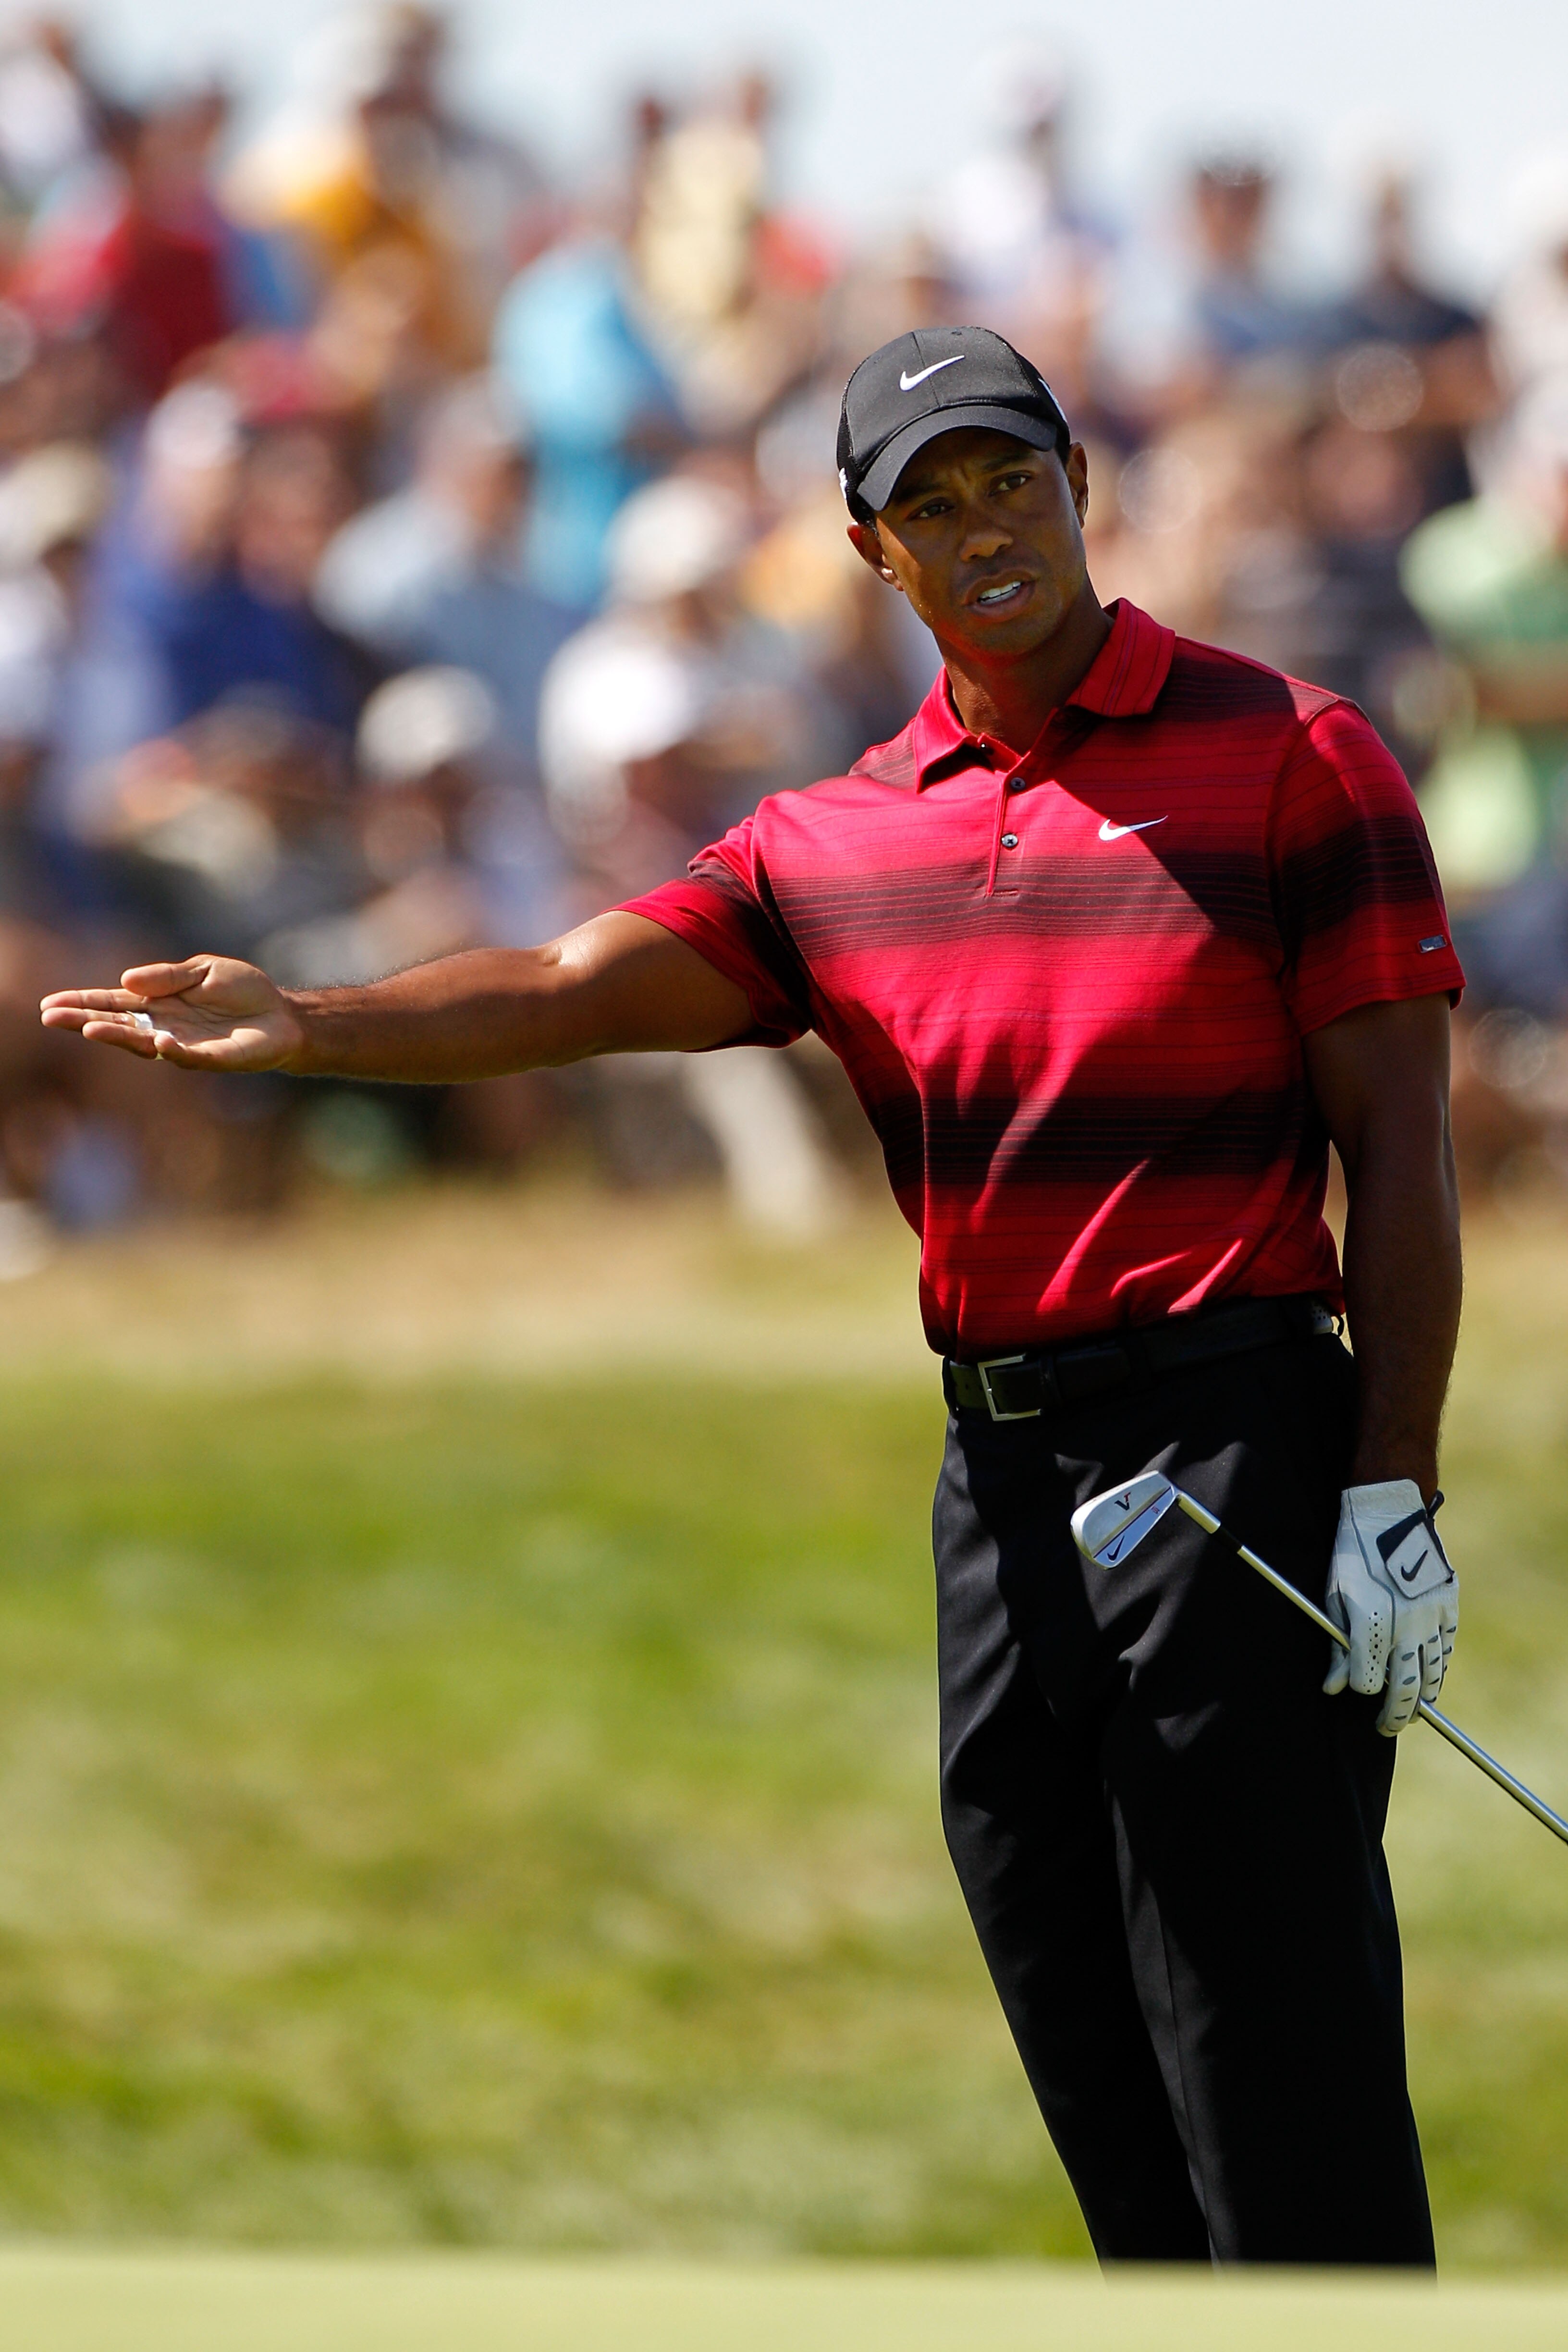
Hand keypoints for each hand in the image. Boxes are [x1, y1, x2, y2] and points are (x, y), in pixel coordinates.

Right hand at [39, 956, 303, 1072]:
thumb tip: (127, 980)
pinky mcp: (211, 1058)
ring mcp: (184, 1044)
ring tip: (91, 1028)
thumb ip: (168, 976)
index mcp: (158, 1003)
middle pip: (117, 1024)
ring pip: (142, 1044)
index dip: (82, 1002)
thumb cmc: (243, 991)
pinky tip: (158, 1041)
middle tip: (52, 1018)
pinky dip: (171, 1050)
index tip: (50, 1004)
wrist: (283, 1014)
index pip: (113, 1002)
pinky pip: (185, 1057)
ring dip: (117, 1036)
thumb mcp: (203, 970)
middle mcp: (164, 1026)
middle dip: (84, 1019)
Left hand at [1322, 1480, 1457, 1734]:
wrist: (1388, 1513)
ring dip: (1421, 1697)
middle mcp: (1404, 1626)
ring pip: (1432, 1674)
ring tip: (1410, 1710)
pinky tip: (1429, 1676)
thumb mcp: (1333, 1596)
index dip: (1361, 1690)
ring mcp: (1431, 1616)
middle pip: (1404, 1688)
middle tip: (1387, 1727)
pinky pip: (1447, 1648)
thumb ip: (1336, 1646)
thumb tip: (1332, 1687)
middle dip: (1395, 1715)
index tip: (1357, 1689)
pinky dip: (1439, 1667)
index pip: (1368, 1681)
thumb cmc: (1351, 1553)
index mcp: (1370, 1623)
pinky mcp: (1449, 1605)